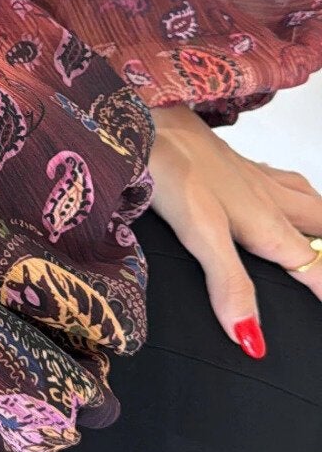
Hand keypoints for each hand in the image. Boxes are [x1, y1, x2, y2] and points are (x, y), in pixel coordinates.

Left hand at [145, 103, 321, 356]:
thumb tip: (253, 339)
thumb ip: (229, 283)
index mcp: (268, 225)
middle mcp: (269, 200)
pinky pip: (280, 181)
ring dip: (320, 220)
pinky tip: (278, 192)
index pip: (313, 265)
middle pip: (320, 227)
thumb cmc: (173, 168)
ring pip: (305, 199)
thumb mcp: (201, 234)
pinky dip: (293, 194)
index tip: (318, 314)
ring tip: (321, 235)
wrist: (147, 112)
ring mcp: (251, 177)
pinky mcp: (232, 162)